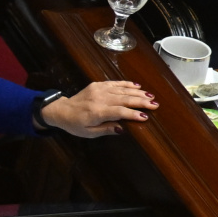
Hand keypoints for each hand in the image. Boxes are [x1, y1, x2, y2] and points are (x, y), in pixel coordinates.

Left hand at [39, 80, 156, 136]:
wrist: (62, 110)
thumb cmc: (76, 125)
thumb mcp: (89, 133)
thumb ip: (106, 129)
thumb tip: (122, 128)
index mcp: (97, 112)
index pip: (120, 112)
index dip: (133, 114)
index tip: (146, 117)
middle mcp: (99, 99)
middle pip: (124, 99)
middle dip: (141, 101)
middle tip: (155, 104)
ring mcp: (99, 89)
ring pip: (122, 90)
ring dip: (138, 92)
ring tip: (150, 96)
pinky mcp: (98, 84)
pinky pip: (115, 83)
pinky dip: (127, 84)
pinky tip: (137, 86)